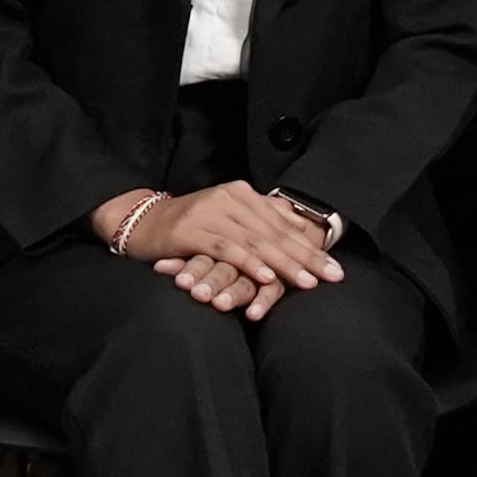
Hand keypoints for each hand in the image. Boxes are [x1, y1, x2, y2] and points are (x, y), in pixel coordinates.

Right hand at [118, 182, 344, 313]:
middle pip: (276, 233)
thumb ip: (260, 218)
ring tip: (307, 282)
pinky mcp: (192, 229)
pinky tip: (266, 276)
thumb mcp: (228, 217)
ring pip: (256, 241)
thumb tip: (298, 222)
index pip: (284, 225)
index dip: (312, 248)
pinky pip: (227, 249)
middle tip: (333, 277)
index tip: (336, 269)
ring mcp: (211, 212)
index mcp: (243, 194)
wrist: (140, 221)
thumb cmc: (189, 226)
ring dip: (283, 264)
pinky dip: (248, 263)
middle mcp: (230, 197)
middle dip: (307, 257)